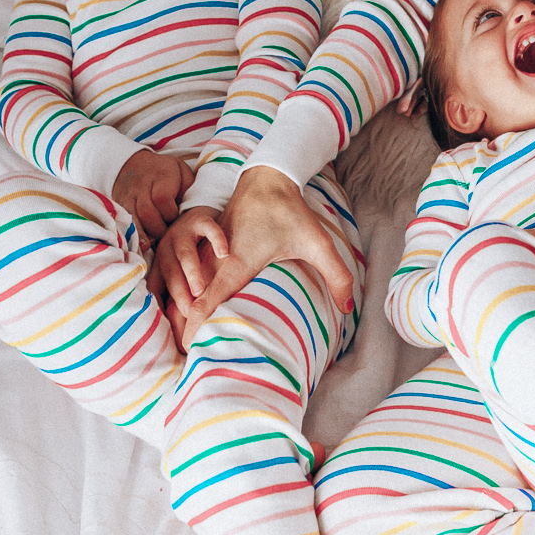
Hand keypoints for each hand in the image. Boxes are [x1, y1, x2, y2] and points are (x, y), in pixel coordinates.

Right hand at [113, 150, 196, 248]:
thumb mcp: (183, 173)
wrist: (135, 164)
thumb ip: (189, 190)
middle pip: (147, 212)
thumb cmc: (167, 172)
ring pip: (133, 218)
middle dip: (159, 229)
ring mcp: (128, 195)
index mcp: (161, 176)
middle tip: (169, 237)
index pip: (162, 199)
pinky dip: (132, 235)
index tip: (177, 220)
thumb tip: (194, 213)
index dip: (170, 214)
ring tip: (155, 245)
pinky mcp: (119, 205)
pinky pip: (123, 221)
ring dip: (145, 235)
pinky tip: (141, 246)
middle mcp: (142, 186)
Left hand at [148, 207, 228, 348]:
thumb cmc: (197, 252)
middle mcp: (167, 247)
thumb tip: (182, 337)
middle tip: (190, 313)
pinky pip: (208, 229)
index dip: (162, 304)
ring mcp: (183, 231)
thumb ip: (182, 297)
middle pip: (169, 272)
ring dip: (191, 272)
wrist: (205, 216)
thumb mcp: (184, 273)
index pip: (157, 285)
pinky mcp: (201, 218)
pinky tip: (225, 254)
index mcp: (161, 264)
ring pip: (184, 253)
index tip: (173, 324)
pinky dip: (216, 241)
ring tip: (201, 290)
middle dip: (179, 293)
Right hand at [177, 165, 355, 341]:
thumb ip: (336, 276)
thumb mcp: (318, 243)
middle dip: (187, 327)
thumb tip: (349, 308)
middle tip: (186, 355)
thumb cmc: (290, 212)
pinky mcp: (208, 248)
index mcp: (238, 263)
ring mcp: (209, 253)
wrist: (267, 179)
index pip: (209, 301)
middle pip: (192, 300)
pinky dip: (188, 294)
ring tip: (185, 342)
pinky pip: (192, 276)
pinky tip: (189, 313)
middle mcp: (217, 261)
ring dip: (185, 312)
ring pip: (189, 288)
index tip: (190, 347)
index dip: (197, 326)